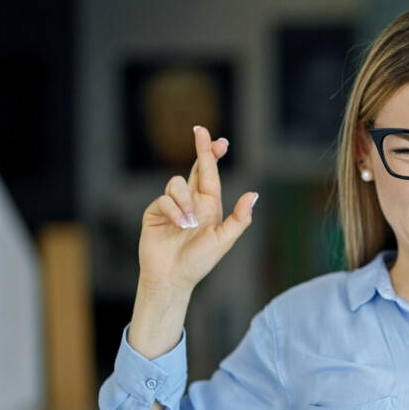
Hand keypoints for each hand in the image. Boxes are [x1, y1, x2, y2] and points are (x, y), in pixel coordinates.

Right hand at [138, 126, 257, 292]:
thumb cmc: (199, 262)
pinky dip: (174, 211)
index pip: (211, 175)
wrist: (172, 278)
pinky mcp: (155, 211)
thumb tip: (253, 194)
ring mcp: (172, 205)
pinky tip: (178, 226)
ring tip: (190, 224)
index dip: (213, 155)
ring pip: (178, 183)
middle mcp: (191, 202)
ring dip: (186, 202)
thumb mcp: (224, 241)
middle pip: (196, 168)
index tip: (219, 139)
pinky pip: (164, 199)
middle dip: (201, 150)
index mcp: (209, 206)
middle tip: (201, 131)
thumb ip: (239, 219)